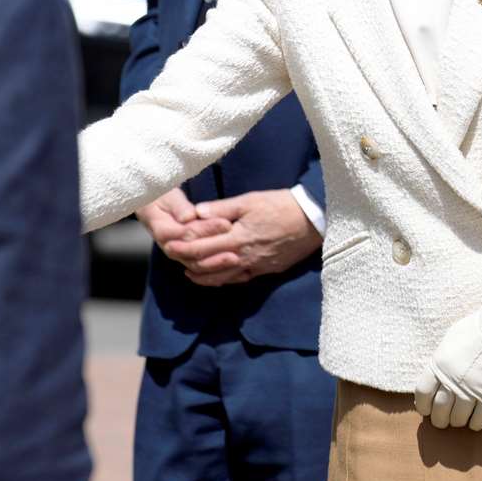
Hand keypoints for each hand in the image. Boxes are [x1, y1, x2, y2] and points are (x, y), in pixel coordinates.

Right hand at [136, 187, 232, 262]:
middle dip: (215, 248)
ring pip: (196, 264)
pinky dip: (214, 271)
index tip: (226, 223)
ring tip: (235, 258)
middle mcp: (169, 246)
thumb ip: (179, 207)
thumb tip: (188, 217)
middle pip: (192, 252)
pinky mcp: (186, 258)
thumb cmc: (162, 198)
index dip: (207, 229)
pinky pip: (200, 269)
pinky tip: (228, 269)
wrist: (153, 208)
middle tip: (236, 244)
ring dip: (216, 263)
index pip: (186, 233)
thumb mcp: (168, 197)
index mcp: (163, 230)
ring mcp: (178, 254)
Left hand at [164, 189, 320, 286]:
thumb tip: (196, 213)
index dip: (183, 248)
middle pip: (208, 265)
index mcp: (237, 237)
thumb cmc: (282, 205)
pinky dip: (223, 279)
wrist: (313, 221)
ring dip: (202, 276)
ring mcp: (255, 266)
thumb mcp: (251, 201)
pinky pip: (239, 279)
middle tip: (173, 258)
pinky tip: (216, 276)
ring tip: (188, 272)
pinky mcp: (265, 270)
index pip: (202, 248)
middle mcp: (243, 256)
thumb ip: (222, 208)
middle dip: (187, 262)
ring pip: (221, 277)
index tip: (169, 245)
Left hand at [415, 288, 481, 430]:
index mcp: (438, 365)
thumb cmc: (476, 328)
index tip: (426, 409)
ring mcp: (470, 391)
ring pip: (457, 419)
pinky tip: (476, 420)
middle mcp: (451, 381)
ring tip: (460, 418)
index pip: (422, 394)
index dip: (423, 406)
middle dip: (439, 419)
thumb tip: (436, 374)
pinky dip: (475, 424)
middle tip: (443, 419)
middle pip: (438, 411)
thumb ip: (441, 360)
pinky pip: (478, 421)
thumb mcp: (449, 340)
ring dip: (457, 422)